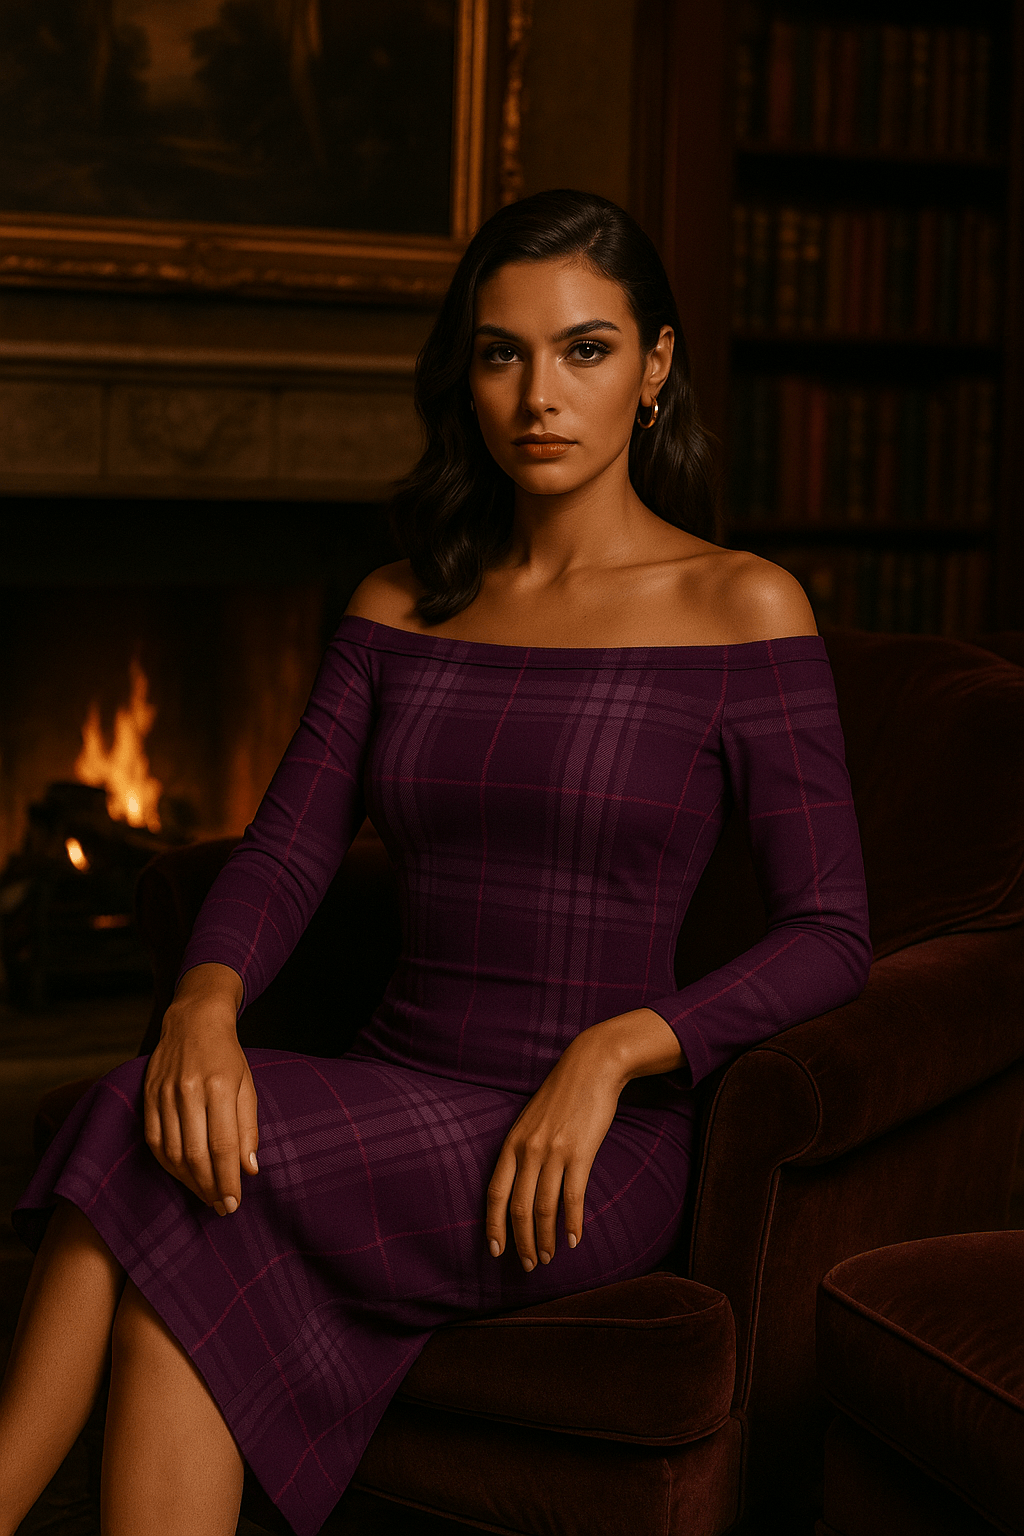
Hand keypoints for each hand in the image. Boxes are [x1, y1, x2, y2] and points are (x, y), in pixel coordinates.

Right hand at [143, 963, 257, 1215]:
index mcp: (220, 1086)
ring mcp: (165, 1093)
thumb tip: (249, 1169)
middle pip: (196, 1153)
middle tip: (221, 1207)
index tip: (234, 1203)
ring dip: (189, 1181)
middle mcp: (190, 1090)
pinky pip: (155, 1141)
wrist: (192, 1020)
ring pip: (173, 1152)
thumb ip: (248, 1127)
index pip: (223, 1144)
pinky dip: (168, 1164)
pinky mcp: (148, 1096)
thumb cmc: (227, 1056)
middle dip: (209, 1187)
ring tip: (205, 1195)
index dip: (227, 1179)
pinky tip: (182, 1175)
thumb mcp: (247, 1085)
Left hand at [486, 1008, 683, 1271]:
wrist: (591, 1066)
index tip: (496, 1250)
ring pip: (543, 1207)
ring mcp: (554, 1151)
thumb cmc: (562, 1094)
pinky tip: (574, 1239)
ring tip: (550, 1257)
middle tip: (529, 1264)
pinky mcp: (580, 1152)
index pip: (495, 1193)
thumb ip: (522, 1148)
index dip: (494, 1225)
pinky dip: (572, 1222)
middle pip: (518, 1207)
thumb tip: (520, 1183)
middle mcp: (528, 1149)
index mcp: (512, 1142)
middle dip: (521, 1241)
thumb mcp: (530, 1119)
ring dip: (546, 1238)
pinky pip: (573, 1197)